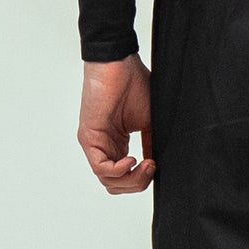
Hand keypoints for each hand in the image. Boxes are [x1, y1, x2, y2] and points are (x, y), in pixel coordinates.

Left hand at [78, 54, 154, 193]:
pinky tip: (132, 159)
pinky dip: (119, 170)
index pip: (124, 179)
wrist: (120, 63)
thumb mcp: (149, 122)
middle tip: (152, 167)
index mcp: (117, 144)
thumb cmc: (133, 84)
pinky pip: (100, 168)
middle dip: (137, 183)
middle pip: (116, 185)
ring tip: (146, 163)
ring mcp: (94, 144)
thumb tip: (159, 167)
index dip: (142, 179)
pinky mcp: (88, 137)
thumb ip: (151, 145)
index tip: (157, 165)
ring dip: (131, 178)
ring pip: (108, 181)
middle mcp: (104, 147)